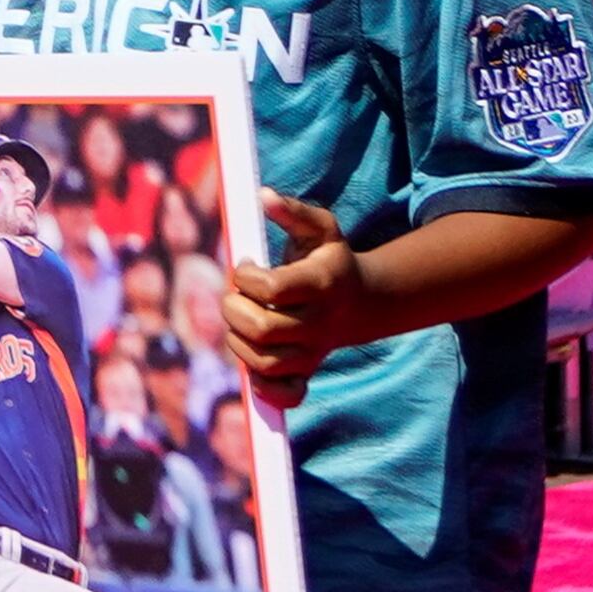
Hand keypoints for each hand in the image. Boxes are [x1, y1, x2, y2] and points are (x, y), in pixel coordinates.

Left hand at [222, 190, 367, 411]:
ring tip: (242, 321)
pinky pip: (285, 395)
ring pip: (263, 362)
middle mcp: (318, 322)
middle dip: (233, 309)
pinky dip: (264, 386)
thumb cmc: (329, 260)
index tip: (246, 267)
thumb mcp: (320, 228)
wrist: (360, 303)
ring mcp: (313, 352)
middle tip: (236, 296)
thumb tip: (263, 196)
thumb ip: (293, 211)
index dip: (246, 277)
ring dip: (237, 341)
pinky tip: (254, 361)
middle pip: (260, 329)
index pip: (270, 289)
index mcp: (320, 284)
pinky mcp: (307, 372)